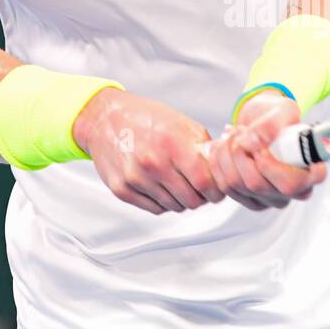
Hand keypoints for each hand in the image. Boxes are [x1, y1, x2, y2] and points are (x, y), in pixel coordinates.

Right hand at [73, 89, 222, 214]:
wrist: (105, 119)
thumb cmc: (146, 118)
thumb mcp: (182, 124)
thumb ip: (205, 148)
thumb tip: (224, 170)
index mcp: (173, 145)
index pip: (206, 183)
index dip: (216, 191)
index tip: (217, 190)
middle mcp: (153, 164)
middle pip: (192, 200)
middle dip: (201, 197)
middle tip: (199, 188)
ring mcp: (136, 179)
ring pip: (174, 207)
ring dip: (182, 199)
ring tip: (178, 183)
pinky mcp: (122, 190)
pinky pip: (155, 209)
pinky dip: (164, 202)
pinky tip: (162, 186)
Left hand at [207, 91, 326, 212]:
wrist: (263, 122)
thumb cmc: (280, 117)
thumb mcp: (283, 110)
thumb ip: (271, 124)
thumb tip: (252, 142)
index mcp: (311, 174)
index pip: (290, 184)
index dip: (268, 165)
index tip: (257, 144)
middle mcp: (292, 192)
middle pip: (257, 185)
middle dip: (240, 154)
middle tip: (239, 131)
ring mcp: (270, 199)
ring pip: (237, 185)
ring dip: (226, 156)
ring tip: (231, 135)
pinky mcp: (249, 199)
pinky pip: (225, 187)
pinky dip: (217, 164)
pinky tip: (222, 149)